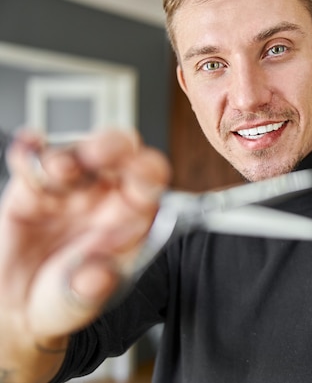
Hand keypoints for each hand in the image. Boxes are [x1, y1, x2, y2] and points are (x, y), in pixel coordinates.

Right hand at [0, 129, 169, 348]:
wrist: (16, 309)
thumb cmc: (62, 300)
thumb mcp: (77, 304)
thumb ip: (89, 290)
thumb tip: (100, 277)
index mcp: (132, 218)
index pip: (150, 183)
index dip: (148, 173)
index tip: (141, 173)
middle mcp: (105, 196)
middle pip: (120, 155)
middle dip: (112, 147)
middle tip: (98, 156)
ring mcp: (70, 189)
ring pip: (76, 152)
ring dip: (68, 153)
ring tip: (59, 171)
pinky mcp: (31, 189)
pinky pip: (31, 160)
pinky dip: (29, 149)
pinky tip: (28, 147)